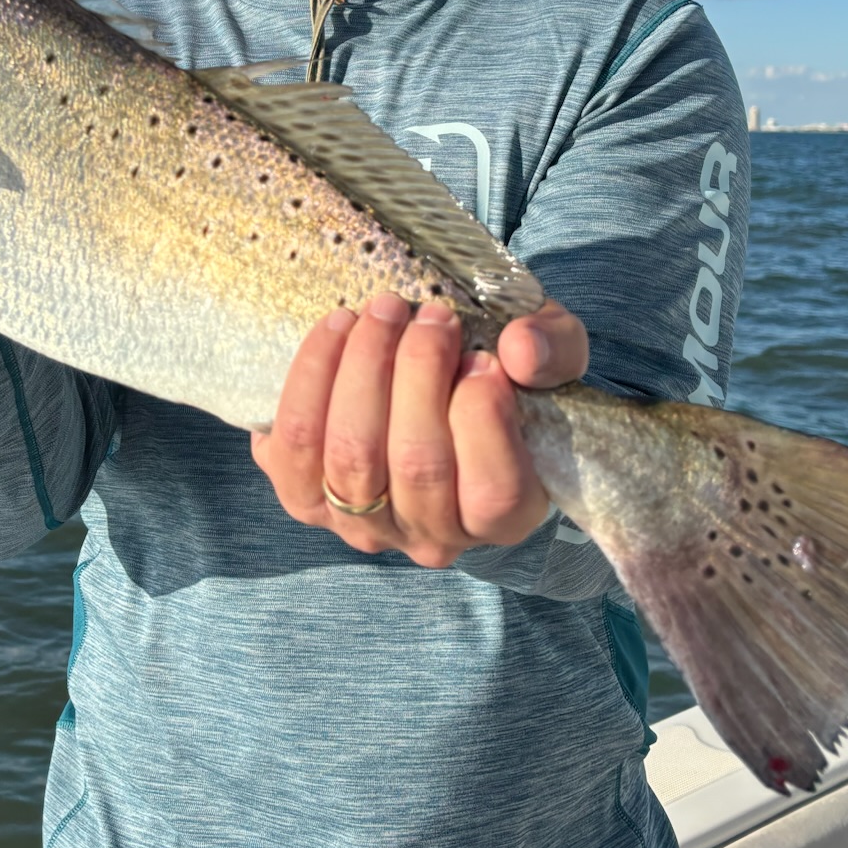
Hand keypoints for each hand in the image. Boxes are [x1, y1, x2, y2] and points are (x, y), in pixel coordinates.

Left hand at [251, 295, 588, 567]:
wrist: (432, 383)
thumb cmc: (500, 373)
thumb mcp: (549, 354)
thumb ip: (554, 348)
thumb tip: (519, 349)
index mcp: (504, 517)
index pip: (494, 493)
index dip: (485, 419)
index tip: (483, 357)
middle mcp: (432, 538)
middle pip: (417, 465)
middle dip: (419, 373)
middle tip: (430, 315)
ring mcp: (362, 524)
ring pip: (352, 455)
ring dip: (364, 366)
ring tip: (385, 310)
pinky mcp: (304, 496)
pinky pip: (294, 443)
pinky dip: (312, 376)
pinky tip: (339, 327)